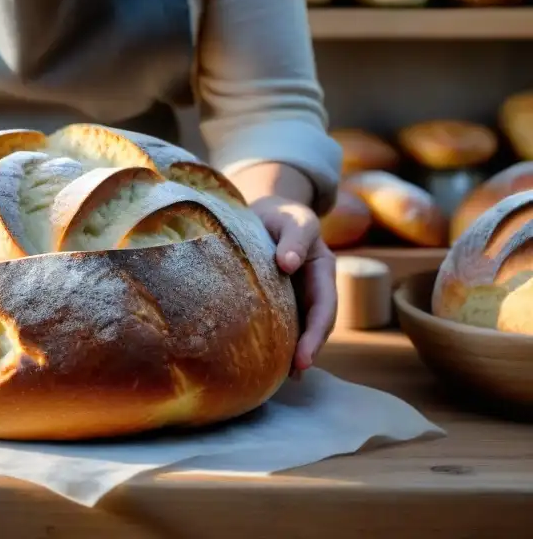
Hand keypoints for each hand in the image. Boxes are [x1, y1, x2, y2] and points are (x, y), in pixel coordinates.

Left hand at [249, 195, 337, 376]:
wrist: (266, 212)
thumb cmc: (282, 214)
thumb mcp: (294, 219)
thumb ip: (294, 238)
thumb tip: (287, 264)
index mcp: (323, 272)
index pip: (324, 309)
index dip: (316, 335)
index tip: (304, 359)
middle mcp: (313, 289)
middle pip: (315, 325)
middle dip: (308, 350)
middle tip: (293, 373)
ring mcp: (296, 296)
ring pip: (297, 328)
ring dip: (292, 352)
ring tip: (277, 377)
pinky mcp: (277, 299)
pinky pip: (279, 323)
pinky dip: (276, 341)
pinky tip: (263, 362)